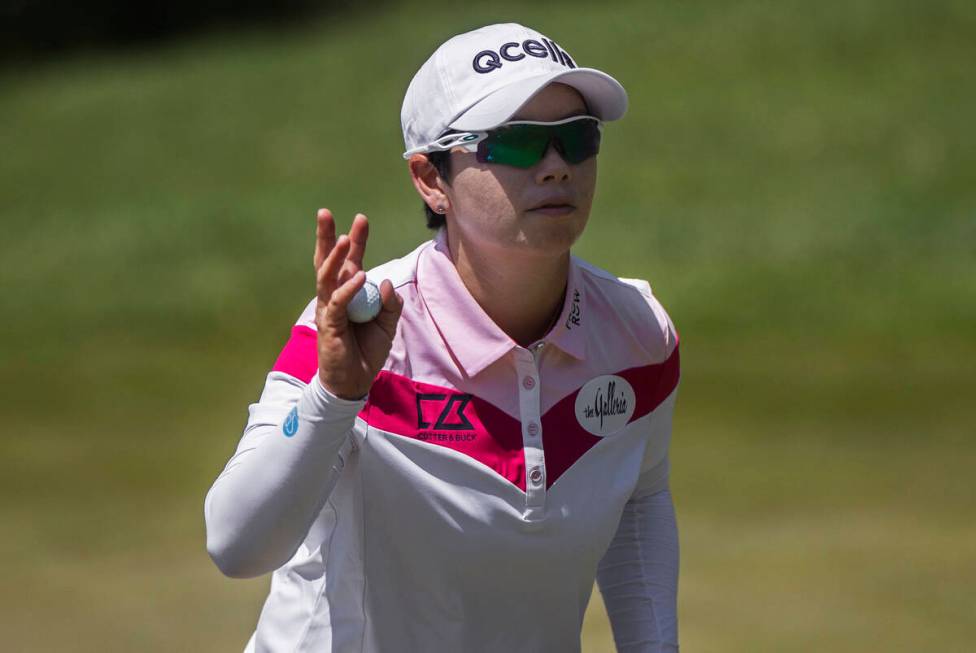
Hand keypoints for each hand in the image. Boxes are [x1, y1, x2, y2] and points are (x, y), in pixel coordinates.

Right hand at [313, 209, 402, 399]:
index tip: (361, 218)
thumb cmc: (368, 352)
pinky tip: (360, 276)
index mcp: (349, 293)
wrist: (355, 382)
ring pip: (327, 278)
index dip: (356, 241)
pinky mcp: (329, 325)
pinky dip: (348, 289)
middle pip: (327, 262)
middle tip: (324, 213)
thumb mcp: (388, 325)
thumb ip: (390, 304)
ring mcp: (328, 309)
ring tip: (342, 239)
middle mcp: (334, 296)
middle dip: (327, 237)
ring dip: (334, 258)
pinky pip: (337, 302)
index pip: (351, 261)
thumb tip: (384, 281)